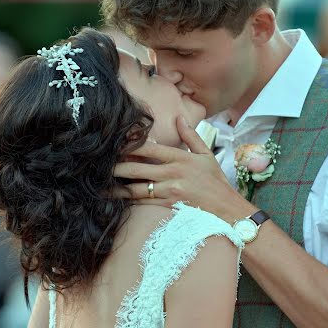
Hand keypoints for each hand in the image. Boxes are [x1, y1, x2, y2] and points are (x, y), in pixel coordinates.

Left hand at [113, 116, 251, 220]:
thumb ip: (191, 136)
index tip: (116, 143)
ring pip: (137, 188)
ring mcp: (171, 190)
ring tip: (101, 185)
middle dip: (117, 167)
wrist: (228, 209)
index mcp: (181, 158)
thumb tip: (179, 118)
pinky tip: (118, 200)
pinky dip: (131, 201)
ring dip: (118, 187)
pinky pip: (146, 202)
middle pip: (138, 168)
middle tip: (99, 165)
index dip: (130, 145)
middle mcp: (174, 173)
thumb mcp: (206, 156)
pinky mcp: (169, 206)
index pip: (150, 148)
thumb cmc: (217, 182)